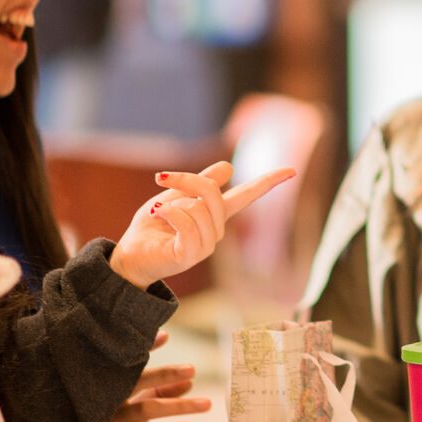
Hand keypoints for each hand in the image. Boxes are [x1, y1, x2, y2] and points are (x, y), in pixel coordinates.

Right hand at [81, 330, 208, 421]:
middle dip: (166, 374)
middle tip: (192, 369)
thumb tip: (189, 384)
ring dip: (178, 406)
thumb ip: (157, 395)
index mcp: (108, 387)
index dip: (145, 348)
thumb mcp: (130, 410)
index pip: (127, 363)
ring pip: (145, 408)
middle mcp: (105, 401)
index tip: (165, 335)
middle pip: (137, 381)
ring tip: (206, 404)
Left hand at [109, 161, 295, 288]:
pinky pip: (186, 222)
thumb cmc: (152, 227)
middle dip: (186, 179)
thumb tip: (228, 166)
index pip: (248, 195)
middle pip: (212, 191)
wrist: (129, 254)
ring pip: (198, 207)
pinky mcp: (190, 255)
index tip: (292, 170)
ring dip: (171, 202)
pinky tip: (157, 215)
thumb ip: (198, 183)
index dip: (269, 181)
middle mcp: (216, 231)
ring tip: (158, 212)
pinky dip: (167, 212)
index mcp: (216, 215)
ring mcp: (206, 245)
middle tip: (160, 177)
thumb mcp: (175, 195)